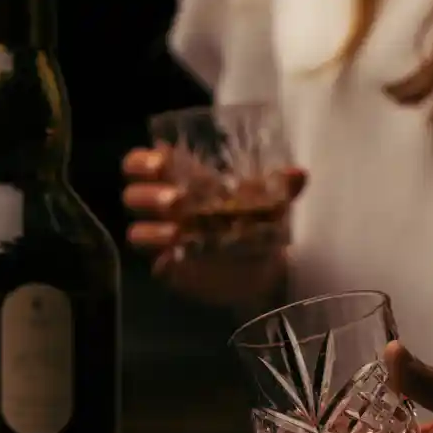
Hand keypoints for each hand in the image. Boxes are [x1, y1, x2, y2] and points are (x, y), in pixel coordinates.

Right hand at [122, 146, 306, 307]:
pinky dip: (164, 263)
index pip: (140, 165)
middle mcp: (166, 211)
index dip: (141, 162)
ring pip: (137, 233)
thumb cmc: (257, 223)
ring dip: (151, 231)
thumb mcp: (270, 202)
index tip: (159, 163)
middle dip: (148, 196)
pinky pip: (157, 266)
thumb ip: (282, 186)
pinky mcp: (173, 270)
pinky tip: (177, 261)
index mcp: (180, 181)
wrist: (265, 269)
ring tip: (176, 234)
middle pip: (133, 197)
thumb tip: (300, 174)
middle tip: (177, 202)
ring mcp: (166, 241)